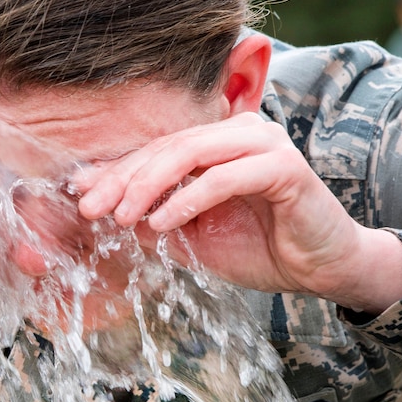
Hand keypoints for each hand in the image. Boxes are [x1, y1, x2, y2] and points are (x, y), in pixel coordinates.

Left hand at [75, 112, 401, 313]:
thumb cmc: (259, 248)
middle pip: (167, 147)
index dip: (115, 172)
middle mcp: (239, 132)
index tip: (79, 194)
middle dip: (123, 179)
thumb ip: (156, 218)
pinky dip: (189, 200)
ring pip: (191, 154)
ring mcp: (264, 143)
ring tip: (121, 217)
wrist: (322, 269)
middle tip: (90, 208)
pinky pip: (224, 178)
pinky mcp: (285, 167)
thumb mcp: (195, 235)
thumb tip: (106, 212)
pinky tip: (163, 224)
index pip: (156, 150)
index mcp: (217, 141)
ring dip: (149, 186)